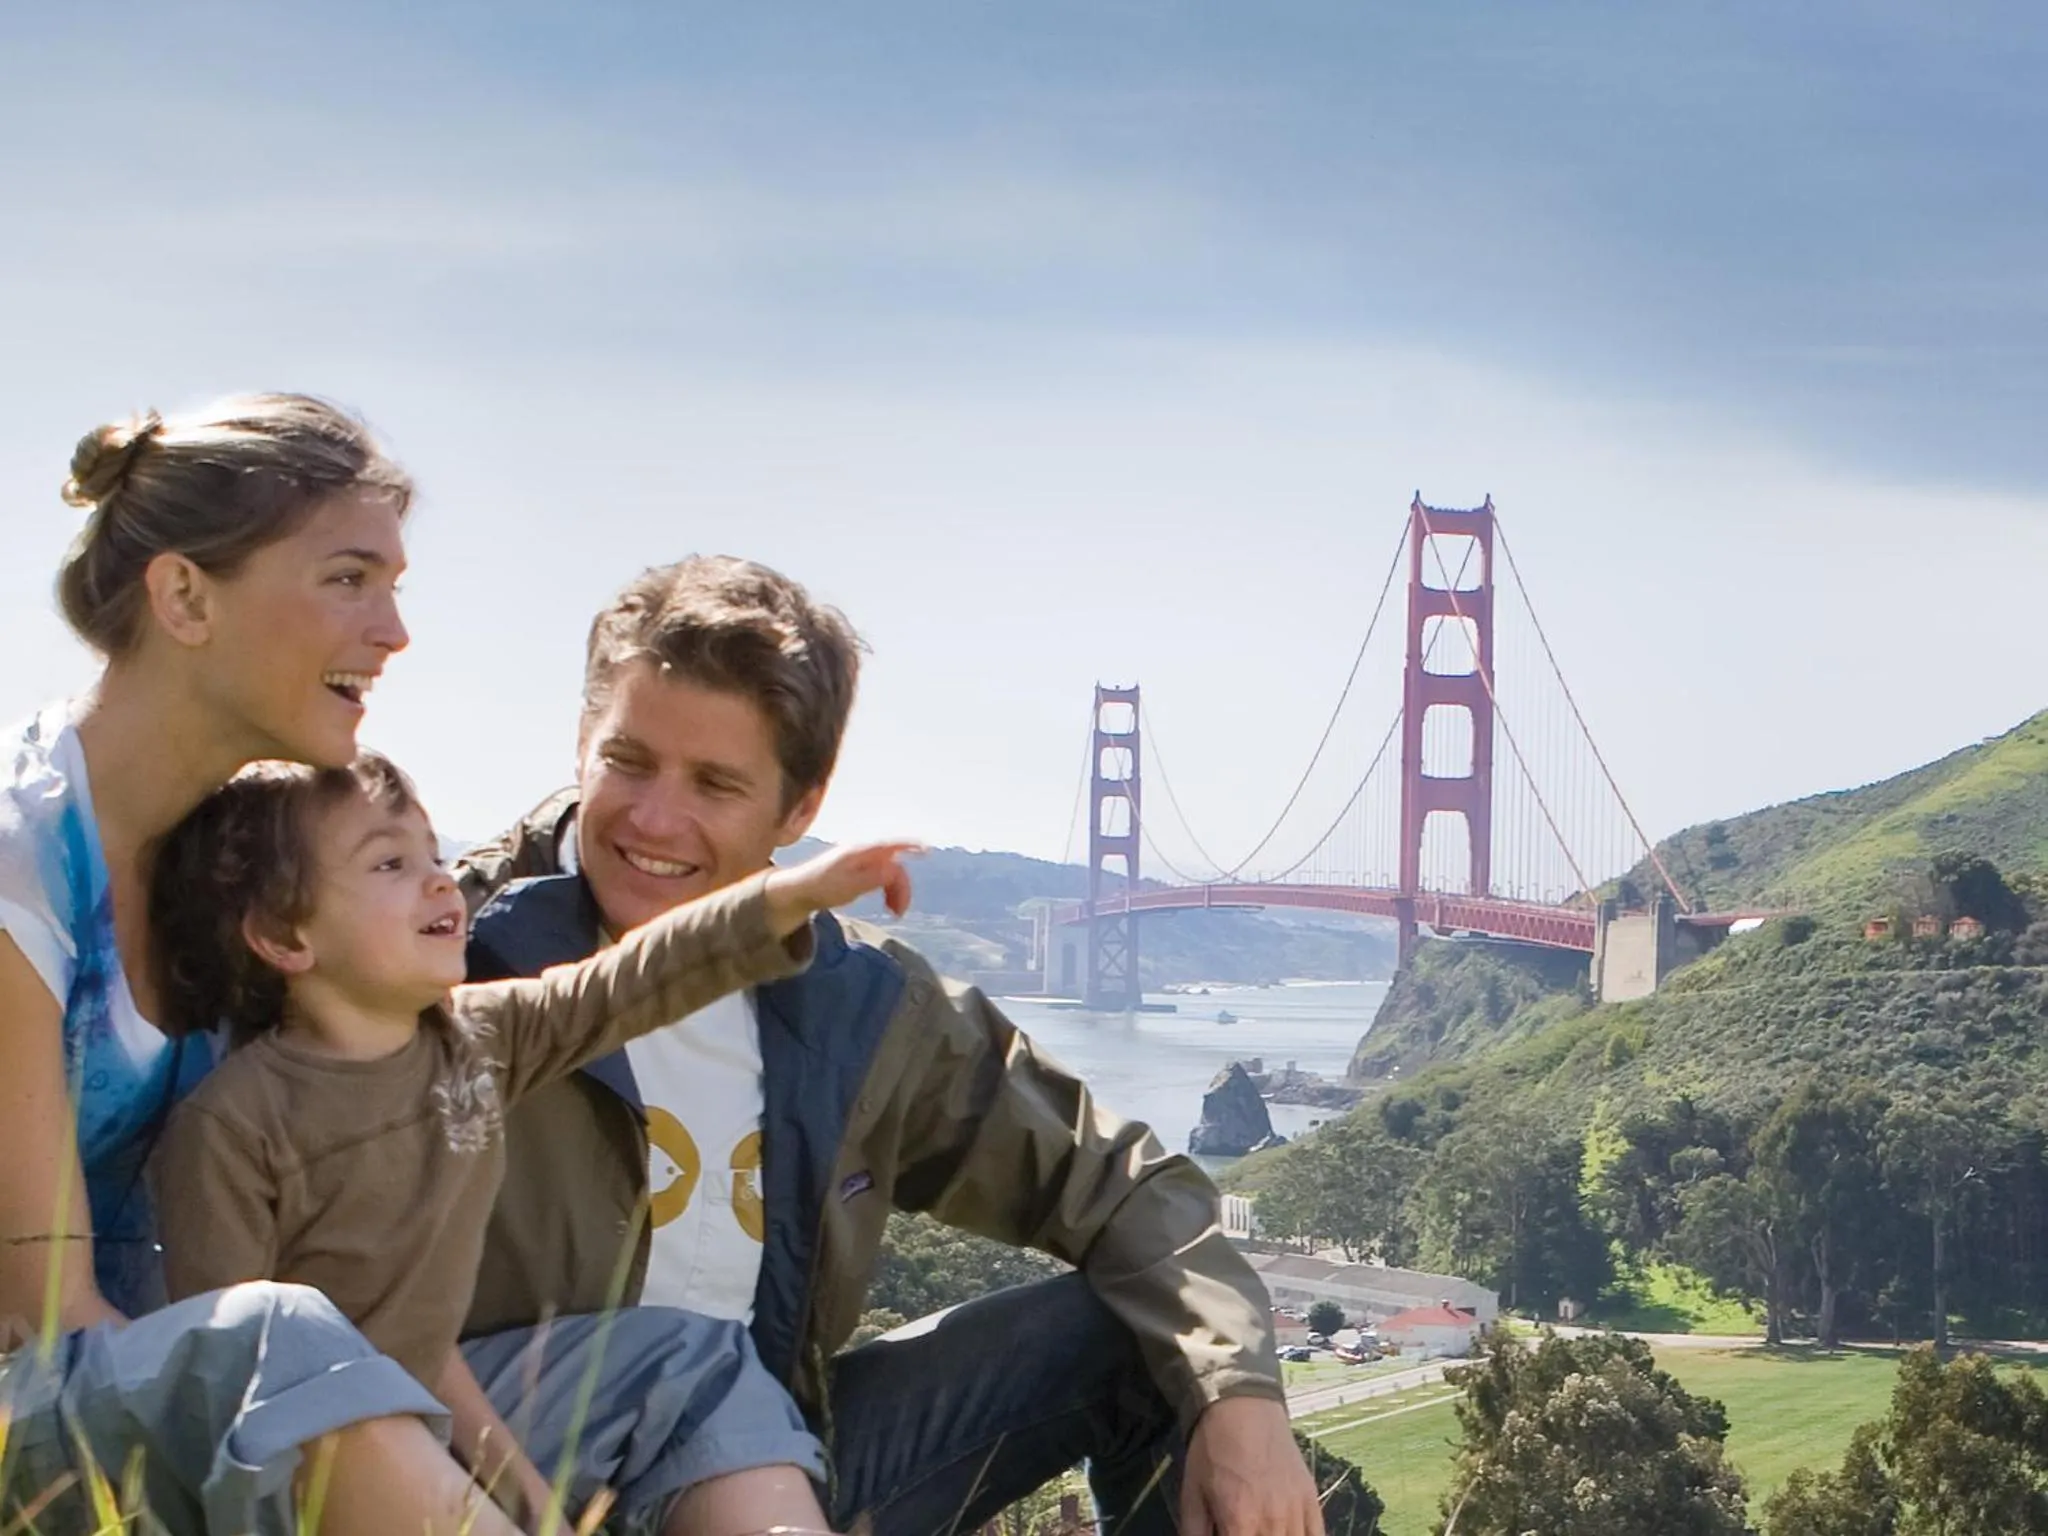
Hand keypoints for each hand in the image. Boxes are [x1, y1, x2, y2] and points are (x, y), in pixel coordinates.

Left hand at [765, 840, 920, 933]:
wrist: (798, 891)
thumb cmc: (820, 887)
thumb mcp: (848, 886)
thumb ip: (872, 878)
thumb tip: (895, 870)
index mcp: (860, 852)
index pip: (891, 845)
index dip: (910, 846)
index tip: (927, 850)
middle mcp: (863, 853)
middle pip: (894, 865)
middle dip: (902, 887)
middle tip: (899, 912)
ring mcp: (861, 861)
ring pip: (890, 873)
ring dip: (897, 891)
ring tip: (894, 912)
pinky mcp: (859, 871)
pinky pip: (883, 877)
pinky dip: (889, 890)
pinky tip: (887, 905)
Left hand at [1181, 1396, 1323, 1535]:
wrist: (1242, 1408)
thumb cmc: (1211, 1450)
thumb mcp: (1191, 1494)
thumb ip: (1194, 1534)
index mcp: (1240, 1523)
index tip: (1226, 1534)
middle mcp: (1273, 1523)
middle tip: (1239, 1530)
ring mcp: (1297, 1512)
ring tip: (1259, 1528)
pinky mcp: (1312, 1500)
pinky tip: (1287, 1533)